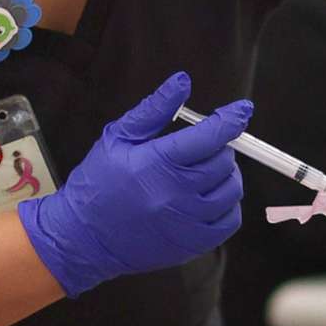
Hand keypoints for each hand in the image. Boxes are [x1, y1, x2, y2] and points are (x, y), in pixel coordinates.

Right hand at [18, 72, 249, 296]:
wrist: (83, 238)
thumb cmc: (98, 184)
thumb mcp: (117, 138)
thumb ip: (154, 110)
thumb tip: (183, 81)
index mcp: (156, 164)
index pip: (209, 137)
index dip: (231, 119)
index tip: (242, 109)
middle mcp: (175, 194)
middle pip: (223, 161)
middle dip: (218, 148)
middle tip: (200, 148)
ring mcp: (187, 222)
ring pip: (232, 190)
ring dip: (225, 175)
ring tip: (202, 172)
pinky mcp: (194, 244)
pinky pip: (230, 219)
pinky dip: (227, 204)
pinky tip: (207, 197)